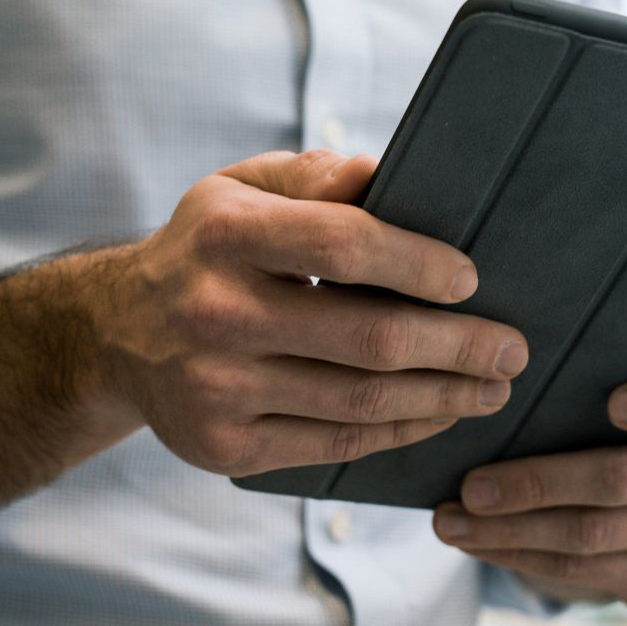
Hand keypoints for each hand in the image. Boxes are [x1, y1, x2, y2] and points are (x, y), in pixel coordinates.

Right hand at [90, 149, 529, 476]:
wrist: (114, 335)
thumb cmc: (207, 250)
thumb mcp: (240, 188)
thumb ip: (314, 178)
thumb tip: (389, 176)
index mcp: (225, 235)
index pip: (342, 245)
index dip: (417, 263)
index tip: (472, 279)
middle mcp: (216, 314)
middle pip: (367, 338)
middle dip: (457, 346)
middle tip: (512, 349)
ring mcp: (218, 389)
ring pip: (360, 401)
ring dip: (443, 396)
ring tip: (492, 387)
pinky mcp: (225, 448)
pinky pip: (334, 443)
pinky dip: (399, 431)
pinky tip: (438, 414)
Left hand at [431, 369, 626, 610]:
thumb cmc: (622, 431)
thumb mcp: (624, 395)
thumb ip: (593, 379)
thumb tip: (496, 373)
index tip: (614, 403)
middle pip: (624, 479)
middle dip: (538, 484)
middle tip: (472, 485)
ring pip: (590, 534)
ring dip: (509, 530)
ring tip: (450, 521)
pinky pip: (580, 570)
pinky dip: (516, 555)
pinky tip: (476, 542)